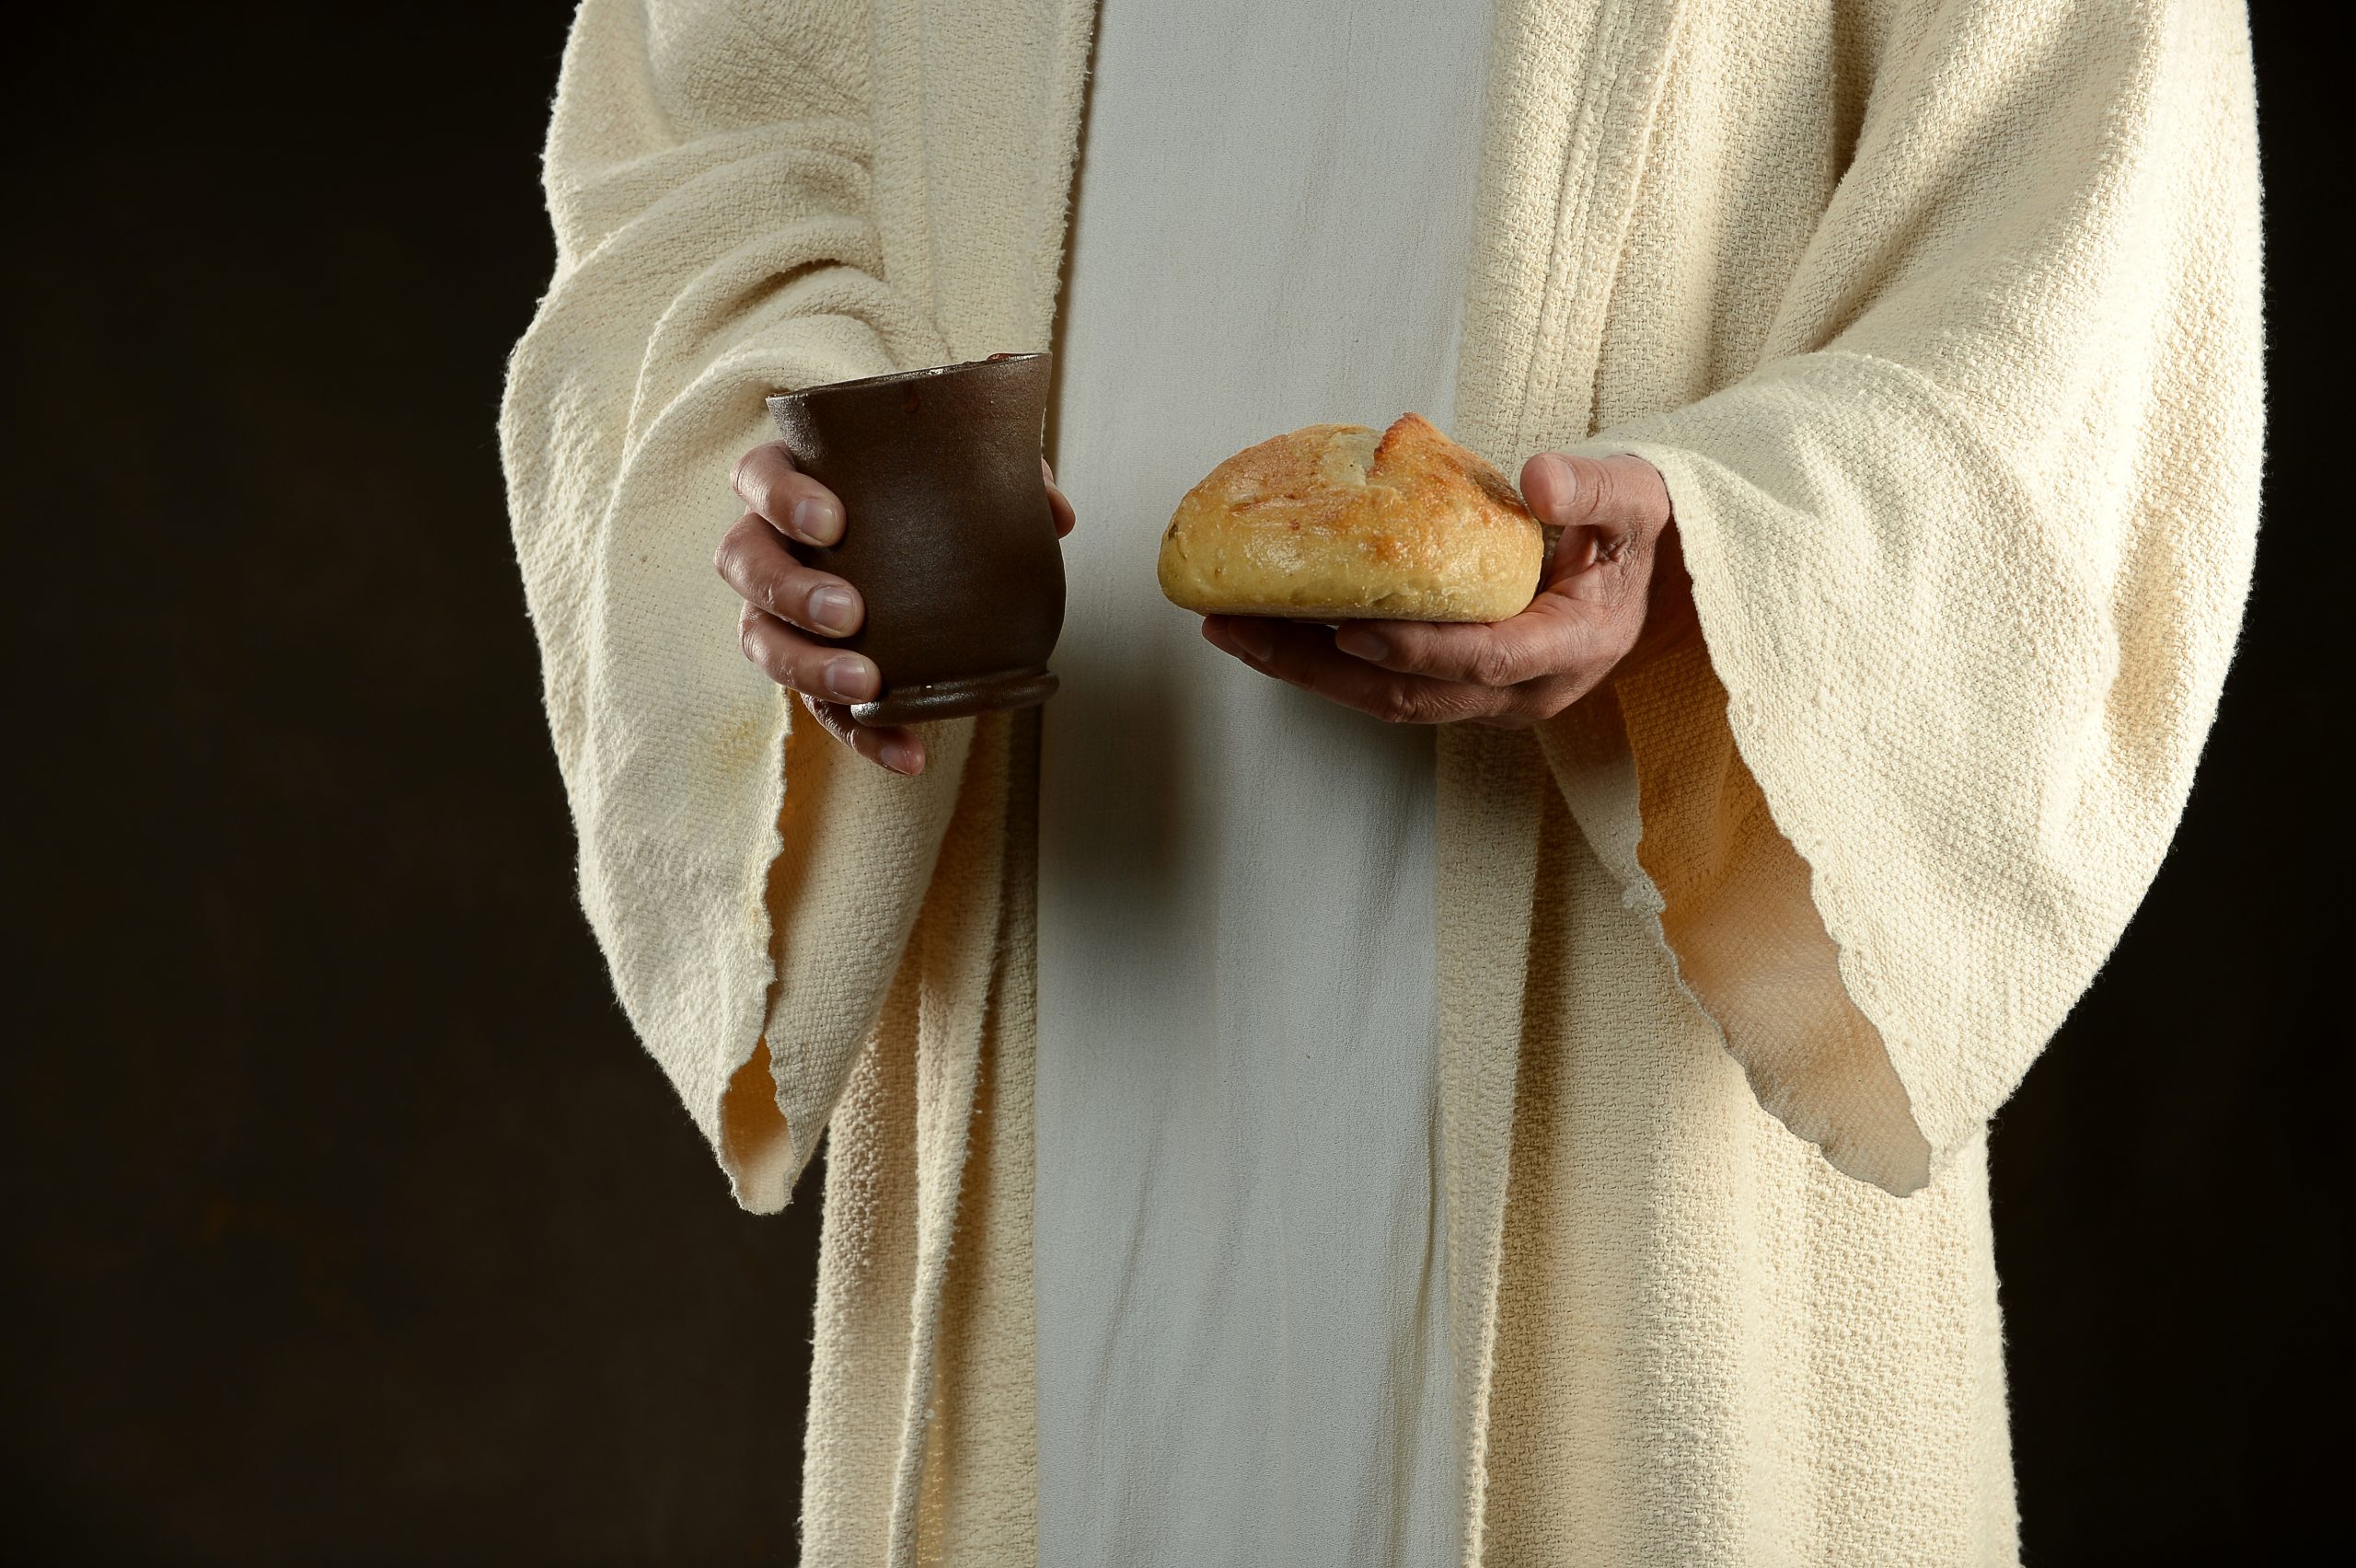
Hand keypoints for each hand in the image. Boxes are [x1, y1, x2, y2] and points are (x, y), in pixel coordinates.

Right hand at [718, 438, 1077, 774]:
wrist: (913, 537)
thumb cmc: (921, 492)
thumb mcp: (958, 473)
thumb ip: (1005, 478)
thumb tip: (1057, 516)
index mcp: (791, 482)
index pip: (757, 477)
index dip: (781, 498)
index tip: (833, 521)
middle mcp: (768, 545)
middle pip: (743, 563)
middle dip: (791, 592)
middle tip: (850, 614)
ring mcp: (777, 612)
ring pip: (760, 640)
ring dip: (808, 668)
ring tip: (866, 685)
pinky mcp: (807, 670)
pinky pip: (820, 709)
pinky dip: (865, 736)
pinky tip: (911, 756)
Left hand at [1200, 452, 1696, 726]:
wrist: (1646, 574)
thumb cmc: (1634, 532)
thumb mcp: (1635, 498)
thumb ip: (1595, 487)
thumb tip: (1542, 478)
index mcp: (1574, 646)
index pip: (1488, 659)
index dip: (1420, 650)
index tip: (1352, 630)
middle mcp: (1527, 690)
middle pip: (1413, 697)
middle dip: (1321, 671)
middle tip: (1242, 628)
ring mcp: (1489, 700)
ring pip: (1387, 703)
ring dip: (1305, 674)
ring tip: (1231, 630)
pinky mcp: (1458, 691)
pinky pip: (1383, 689)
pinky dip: (1323, 666)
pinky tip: (1270, 631)